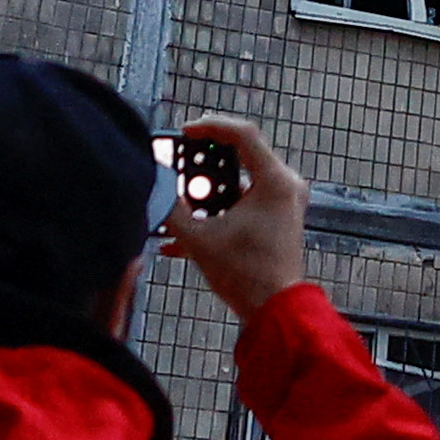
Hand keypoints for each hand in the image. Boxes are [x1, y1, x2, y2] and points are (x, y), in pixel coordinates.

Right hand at [166, 116, 311, 319]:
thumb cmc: (247, 276)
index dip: (209, 127)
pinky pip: (243, 203)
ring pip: (237, 183)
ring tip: (177, 206)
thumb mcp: (199, 238)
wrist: (274, 311)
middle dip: (201, 166)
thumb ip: (172, 207)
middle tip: (176, 166)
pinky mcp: (276, 219)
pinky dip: (217, 212)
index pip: (242, 134)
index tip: (184, 131)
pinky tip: (183, 235)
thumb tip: (154, 184)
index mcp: (275, 182)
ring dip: (204, 195)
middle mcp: (285, 186)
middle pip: (239, 158)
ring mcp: (283, 203)